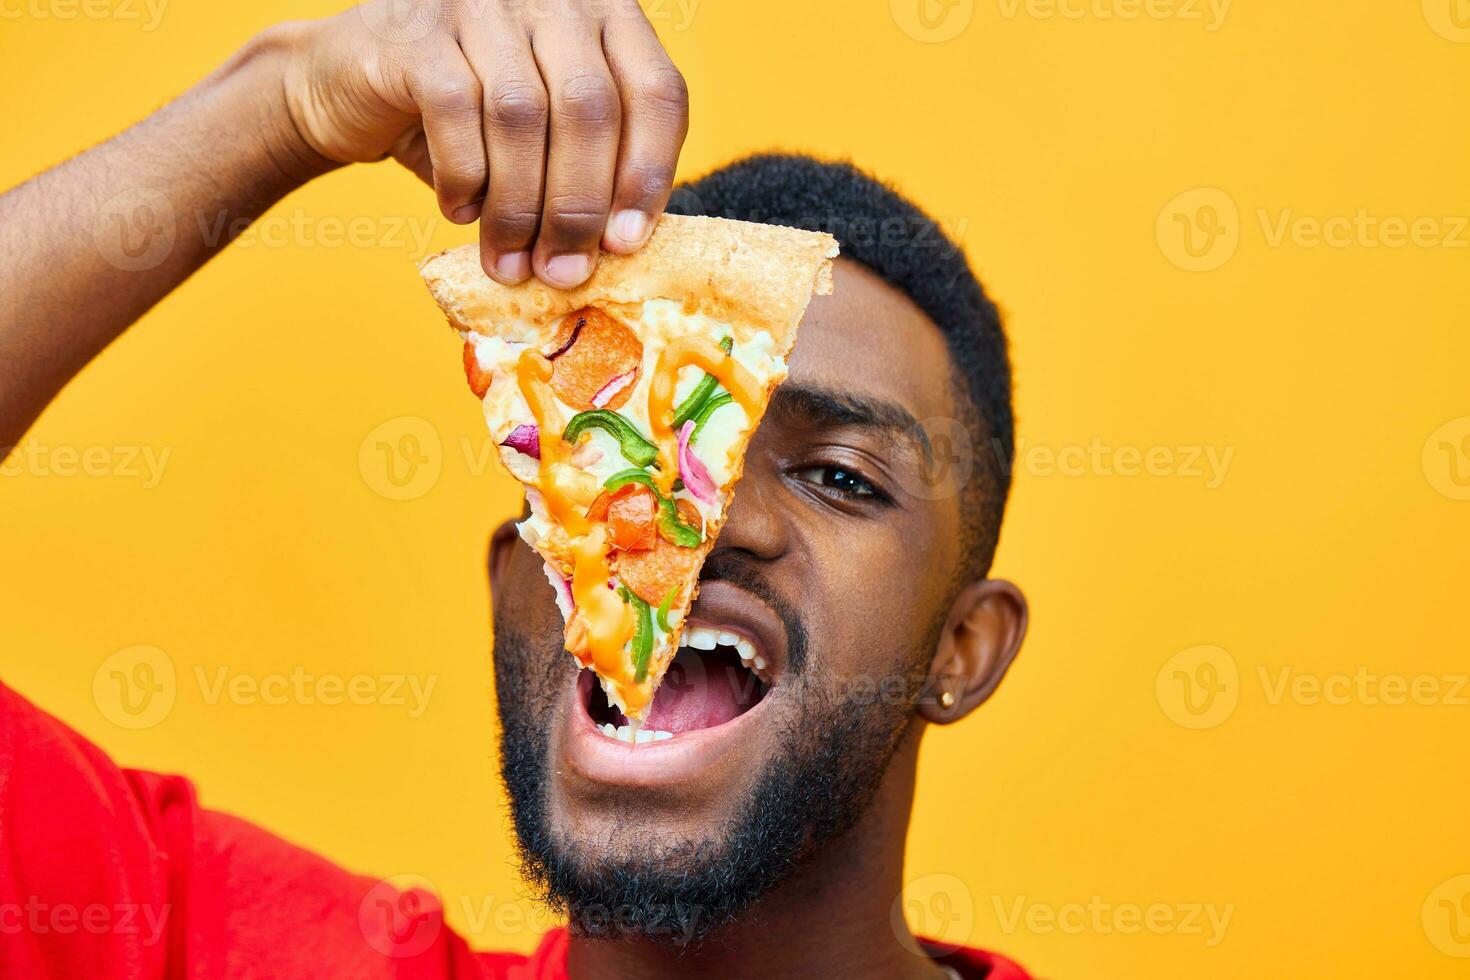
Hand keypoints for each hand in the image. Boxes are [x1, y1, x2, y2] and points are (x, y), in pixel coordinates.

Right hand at [277, 0, 688, 287]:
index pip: (656, 92)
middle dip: (579, 207)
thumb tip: (619, 252)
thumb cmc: (466, 121)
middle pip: (591, 108)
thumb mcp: (545, 138)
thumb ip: (590, 173)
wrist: (346, 83)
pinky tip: (460, 210)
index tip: (626, 244)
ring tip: (511, 259)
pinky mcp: (418, 31)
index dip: (648, 174)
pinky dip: (464, 176)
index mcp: (605, 17)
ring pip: (522, 115)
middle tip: (563, 271)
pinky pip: (455, 112)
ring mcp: (482, 4)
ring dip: (519, 206)